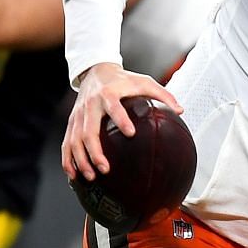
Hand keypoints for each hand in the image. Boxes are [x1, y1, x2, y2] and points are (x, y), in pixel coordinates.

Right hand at [61, 61, 181, 178]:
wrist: (96, 70)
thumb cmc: (123, 79)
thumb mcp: (144, 82)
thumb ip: (163, 95)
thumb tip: (181, 110)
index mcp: (109, 93)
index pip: (113, 106)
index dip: (121, 118)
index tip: (130, 133)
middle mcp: (91, 104)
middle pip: (89, 130)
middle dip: (95, 151)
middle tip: (105, 168)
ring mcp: (79, 114)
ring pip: (75, 139)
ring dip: (81, 159)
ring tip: (90, 177)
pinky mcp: (72, 121)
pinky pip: (67, 142)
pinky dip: (68, 159)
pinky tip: (73, 174)